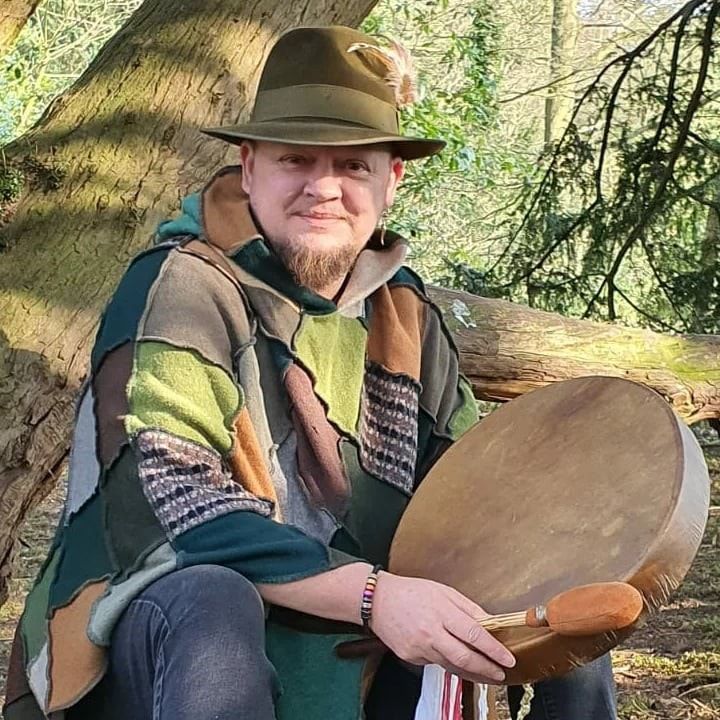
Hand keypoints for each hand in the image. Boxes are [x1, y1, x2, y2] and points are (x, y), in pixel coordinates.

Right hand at [369, 573, 515, 683]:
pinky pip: (435, 663)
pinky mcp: (411, 657)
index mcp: (441, 611)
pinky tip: (456, 661)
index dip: (493, 649)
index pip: (474, 634)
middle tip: (501, 673)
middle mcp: (430, 632)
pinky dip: (449, 663)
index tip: (507, 658)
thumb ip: (467, 607)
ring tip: (487, 674)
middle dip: (487, 668)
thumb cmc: (411, 591)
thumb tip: (490, 622)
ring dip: (472, 672)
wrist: (377, 600)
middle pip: (464, 657)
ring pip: (451, 665)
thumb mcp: (443, 591)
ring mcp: (419, 647)